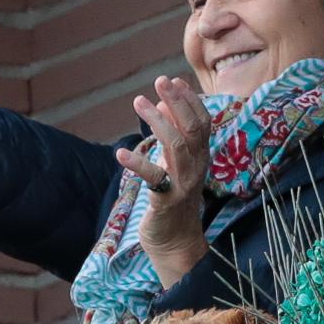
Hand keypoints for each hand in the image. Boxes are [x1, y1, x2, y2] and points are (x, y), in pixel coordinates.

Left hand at [115, 75, 211, 287]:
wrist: (176, 243)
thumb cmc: (173, 199)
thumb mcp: (175, 164)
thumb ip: (173, 136)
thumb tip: (164, 104)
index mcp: (201, 157)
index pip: (203, 122)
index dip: (190, 100)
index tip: (174, 80)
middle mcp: (197, 167)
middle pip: (193, 128)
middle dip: (178, 102)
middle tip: (160, 81)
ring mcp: (184, 184)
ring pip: (176, 146)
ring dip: (158, 122)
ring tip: (140, 102)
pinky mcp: (167, 201)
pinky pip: (153, 179)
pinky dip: (137, 164)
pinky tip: (120, 154)